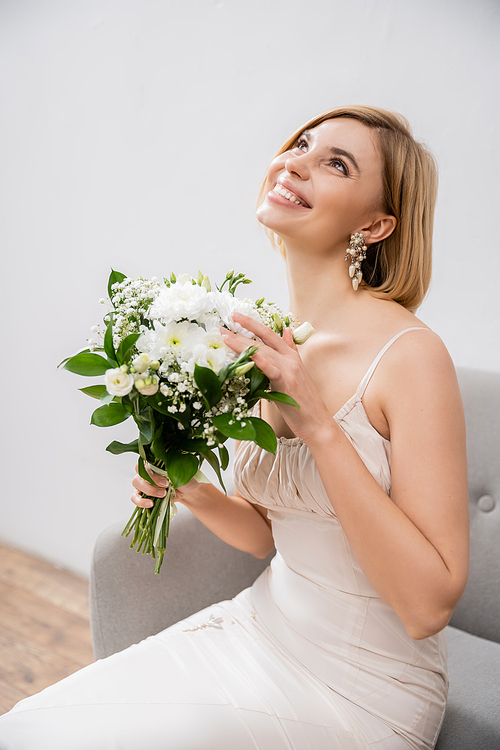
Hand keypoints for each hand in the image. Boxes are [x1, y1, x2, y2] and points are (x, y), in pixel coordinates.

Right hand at [131, 462, 200, 507]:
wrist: (187, 491)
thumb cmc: (185, 478)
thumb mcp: (182, 471)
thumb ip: (173, 468)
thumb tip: (167, 468)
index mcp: (155, 460)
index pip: (146, 462)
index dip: (153, 473)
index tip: (166, 481)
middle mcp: (147, 469)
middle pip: (140, 473)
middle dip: (152, 482)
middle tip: (165, 487)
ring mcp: (144, 481)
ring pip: (136, 484)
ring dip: (148, 491)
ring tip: (162, 495)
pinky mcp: (143, 493)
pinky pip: (135, 497)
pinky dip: (140, 501)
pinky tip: (150, 504)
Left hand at [220, 312, 330, 441]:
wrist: (317, 421)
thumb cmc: (303, 401)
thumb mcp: (297, 372)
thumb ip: (291, 351)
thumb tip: (286, 331)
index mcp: (291, 356)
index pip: (269, 334)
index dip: (252, 323)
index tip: (236, 316)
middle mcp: (290, 359)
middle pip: (263, 340)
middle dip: (241, 331)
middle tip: (222, 326)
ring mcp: (289, 370)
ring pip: (263, 351)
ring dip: (242, 344)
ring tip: (226, 337)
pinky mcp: (287, 384)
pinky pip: (271, 370)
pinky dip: (260, 361)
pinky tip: (248, 355)